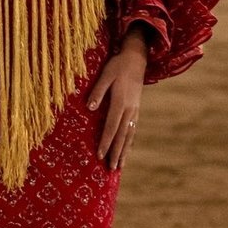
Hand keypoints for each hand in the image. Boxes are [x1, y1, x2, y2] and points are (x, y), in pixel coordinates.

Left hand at [87, 30, 147, 170]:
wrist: (136, 58)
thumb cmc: (118, 65)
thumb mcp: (106, 74)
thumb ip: (98, 91)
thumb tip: (90, 108)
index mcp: (121, 102)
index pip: (112, 127)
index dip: (105, 142)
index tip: (100, 155)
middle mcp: (130, 109)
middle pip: (122, 135)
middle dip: (116, 153)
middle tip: (111, 169)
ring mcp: (135, 110)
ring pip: (129, 135)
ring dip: (124, 151)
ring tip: (120, 166)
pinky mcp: (136, 108)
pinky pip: (133, 129)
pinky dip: (129, 141)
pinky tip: (126, 149)